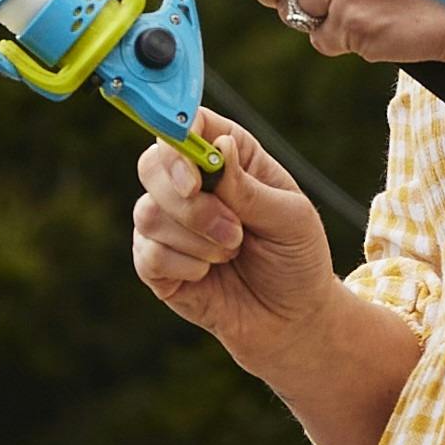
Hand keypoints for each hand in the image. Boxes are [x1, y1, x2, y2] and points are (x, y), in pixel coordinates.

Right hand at [122, 124, 332, 340]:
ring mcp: (168, 222)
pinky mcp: (154, 262)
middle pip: (152, 165)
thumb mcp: (290, 218)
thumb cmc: (296, 258)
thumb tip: (218, 143)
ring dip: (197, 240)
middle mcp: (191, 182)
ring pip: (148, 213)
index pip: (187, 125)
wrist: (291, 319)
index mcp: (227, 155)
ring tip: (231, 254)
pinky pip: (149, 254)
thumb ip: (248, 186)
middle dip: (190, 204)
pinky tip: (208, 274)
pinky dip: (186, 267)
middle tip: (233, 231)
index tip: (197, 178)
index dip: (178, 142)